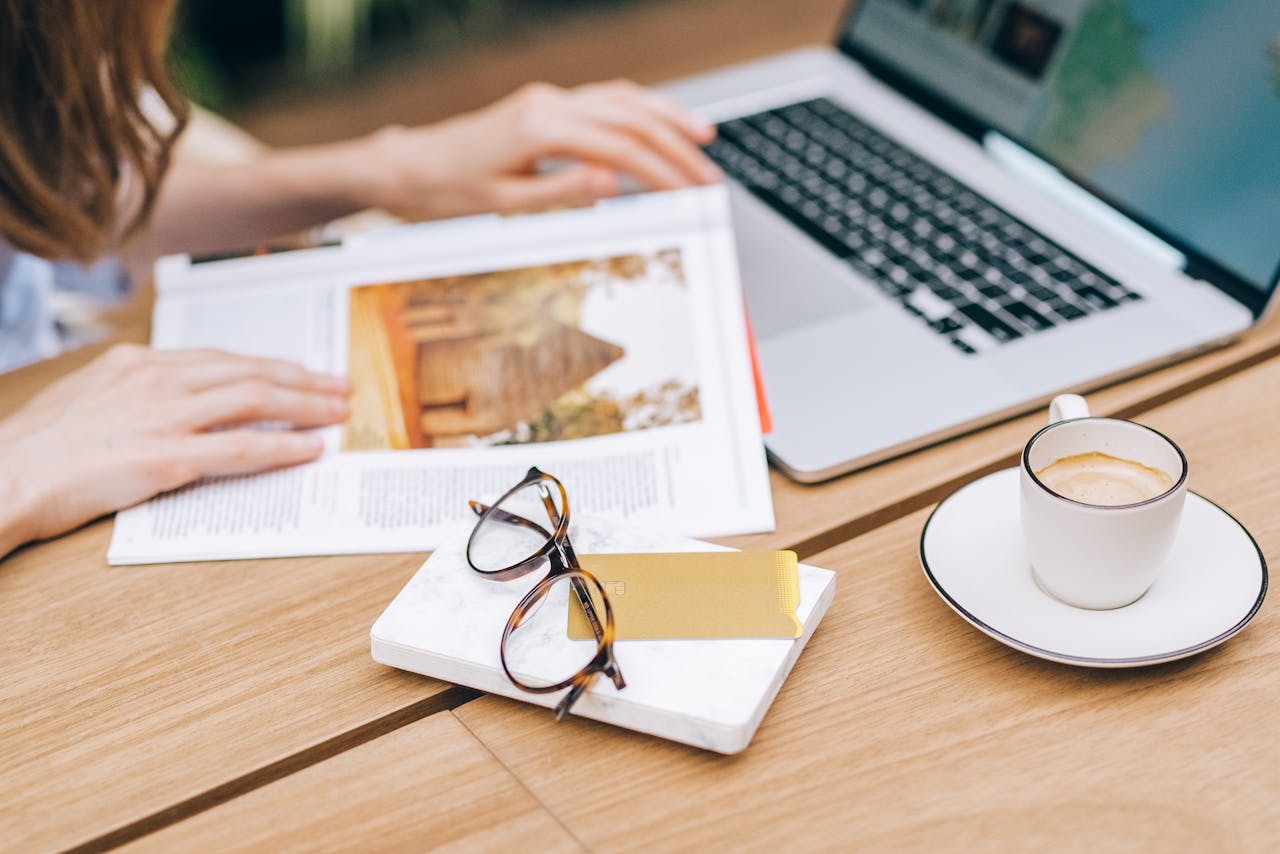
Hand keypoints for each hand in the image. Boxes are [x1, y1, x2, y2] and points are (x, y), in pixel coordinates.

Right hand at [0, 344, 348, 556]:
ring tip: (338, 413)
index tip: (303, 372)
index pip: (223, 358)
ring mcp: (163, 416)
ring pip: (256, 401)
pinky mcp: (166, 457)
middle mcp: (156, 379)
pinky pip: (241, 449)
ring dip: (306, 406)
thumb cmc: (40, 448)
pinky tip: (311, 450)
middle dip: (304, 379)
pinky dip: (283, 448)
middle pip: (250, 372)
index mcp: (138, 362)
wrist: (4, 476)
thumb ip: (140, 393)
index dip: (271, 365)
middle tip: (339, 387)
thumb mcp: (91, 398)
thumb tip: (186, 401)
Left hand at [354, 79, 721, 219]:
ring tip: (702, 140)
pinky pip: (604, 98)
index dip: (663, 172)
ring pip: (622, 98)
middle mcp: (548, 104)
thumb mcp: (503, 207)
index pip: (621, 147)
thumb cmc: (447, 195)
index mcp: (540, 129)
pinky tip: (657, 124)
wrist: (408, 170)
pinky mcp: (544, 105)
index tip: (692, 195)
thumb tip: (613, 182)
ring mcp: (547, 99)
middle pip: (631, 116)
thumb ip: (562, 192)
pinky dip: (639, 110)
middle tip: (709, 178)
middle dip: (677, 147)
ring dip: (666, 118)